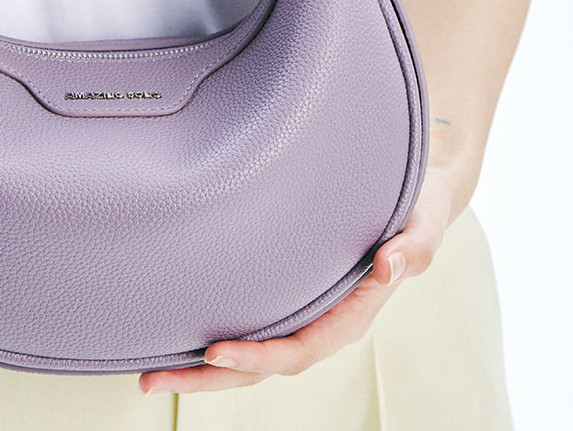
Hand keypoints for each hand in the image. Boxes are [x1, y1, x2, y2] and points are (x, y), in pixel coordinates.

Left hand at [138, 164, 454, 394]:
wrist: (414, 194)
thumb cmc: (415, 209)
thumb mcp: (422, 223)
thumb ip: (413, 246)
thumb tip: (388, 264)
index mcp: (351, 315)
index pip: (299, 348)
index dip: (257, 355)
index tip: (213, 351)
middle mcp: (323, 321)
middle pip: (263, 365)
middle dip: (209, 377)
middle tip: (152, 378)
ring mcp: (304, 312)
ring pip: (251, 354)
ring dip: (202, 370)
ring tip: (149, 372)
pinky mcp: (289, 294)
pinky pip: (253, 326)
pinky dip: (216, 340)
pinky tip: (177, 337)